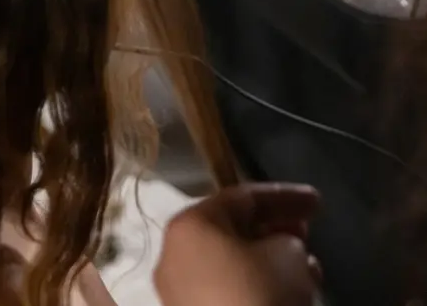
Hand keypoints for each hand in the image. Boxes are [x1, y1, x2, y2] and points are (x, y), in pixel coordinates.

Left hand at [155, 185, 320, 305]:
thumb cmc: (260, 298)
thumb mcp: (289, 256)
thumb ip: (288, 240)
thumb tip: (282, 248)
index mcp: (190, 225)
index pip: (243, 198)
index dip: (285, 197)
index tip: (318, 203)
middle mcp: (174, 255)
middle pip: (232, 232)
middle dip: (275, 232)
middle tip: (308, 236)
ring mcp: (179, 294)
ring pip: (231, 266)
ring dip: (269, 264)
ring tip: (307, 274)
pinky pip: (227, 295)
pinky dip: (257, 290)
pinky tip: (290, 298)